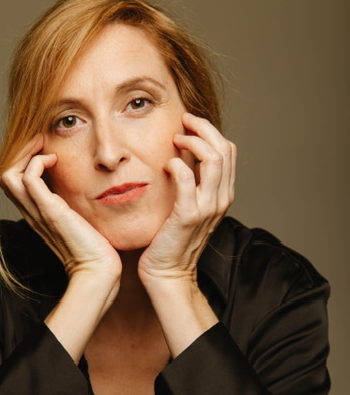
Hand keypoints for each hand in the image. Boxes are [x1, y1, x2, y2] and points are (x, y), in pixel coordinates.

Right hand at [0, 135, 121, 282]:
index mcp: (37, 213)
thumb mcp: (80, 219)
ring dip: (25, 154)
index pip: (15, 181)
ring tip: (46, 150)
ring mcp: (37, 211)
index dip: (25, 161)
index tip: (46, 150)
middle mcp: (32, 212)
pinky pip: (28, 178)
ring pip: (8, 174)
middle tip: (43, 144)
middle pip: (5, 174)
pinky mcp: (49, 211)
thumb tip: (85, 186)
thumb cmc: (95, 249)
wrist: (97, 270)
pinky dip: (37, 162)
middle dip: (21, 153)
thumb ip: (74, 205)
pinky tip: (55, 161)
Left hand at [138, 112, 235, 286]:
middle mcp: (221, 199)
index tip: (190, 124)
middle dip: (204, 128)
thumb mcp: (189, 207)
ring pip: (213, 159)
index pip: (229, 151)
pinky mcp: (188, 215)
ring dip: (193, 142)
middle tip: (184, 120)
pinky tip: (166, 164)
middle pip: (224, 149)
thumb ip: (191, 184)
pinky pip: (188, 179)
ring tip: (176, 139)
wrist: (169, 273)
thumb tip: (180, 156)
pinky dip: (178, 165)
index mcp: (223, 195)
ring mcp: (207, 208)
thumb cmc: (172, 240)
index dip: (211, 131)